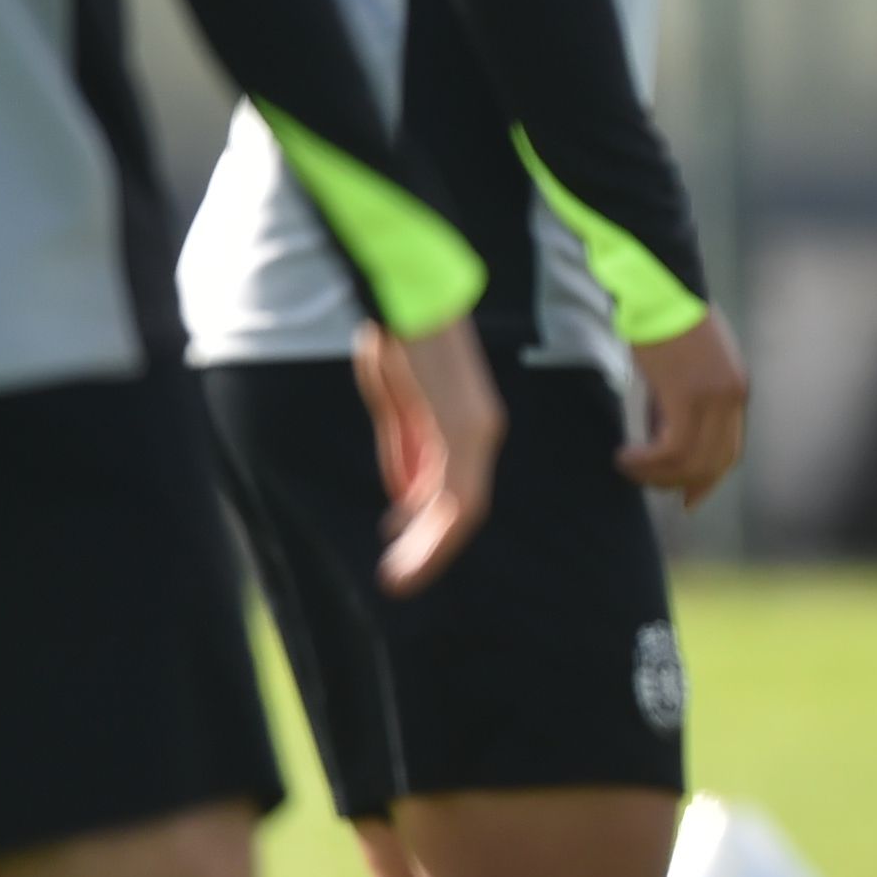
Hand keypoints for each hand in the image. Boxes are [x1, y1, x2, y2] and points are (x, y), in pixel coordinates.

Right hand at [353, 316, 502, 593]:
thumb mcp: (396, 402)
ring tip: (400, 579)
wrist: (408, 297)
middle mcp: (481, 432)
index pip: (454, 490)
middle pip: (462, 507)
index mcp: (466, 425)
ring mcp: (476, 433)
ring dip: (429, 550)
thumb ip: (404, 448)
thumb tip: (404, 497)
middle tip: (399, 579)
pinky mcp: (464, 430)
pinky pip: (455, 494)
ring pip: (461, 511)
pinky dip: (434, 531)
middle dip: (429, 547)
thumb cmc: (400, 337)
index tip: (397, 542)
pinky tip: (411, 554)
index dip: (427, 524)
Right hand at [620, 312, 752, 502]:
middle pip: (713, 463)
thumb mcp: (682, 369)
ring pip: (691, 462)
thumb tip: (661, 437)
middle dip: (678, 483)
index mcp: (734, 391)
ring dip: (655, 474)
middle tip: (645, 483)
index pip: (729, 452)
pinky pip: (671, 448)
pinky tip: (625, 455)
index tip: (687, 499)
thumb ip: (678, 403)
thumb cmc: (663, 322)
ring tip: (626, 465)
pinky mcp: (689, 396)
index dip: (707, 480)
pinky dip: (646, 461)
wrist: (658, 288)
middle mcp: (732, 398)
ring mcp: (714, 398)